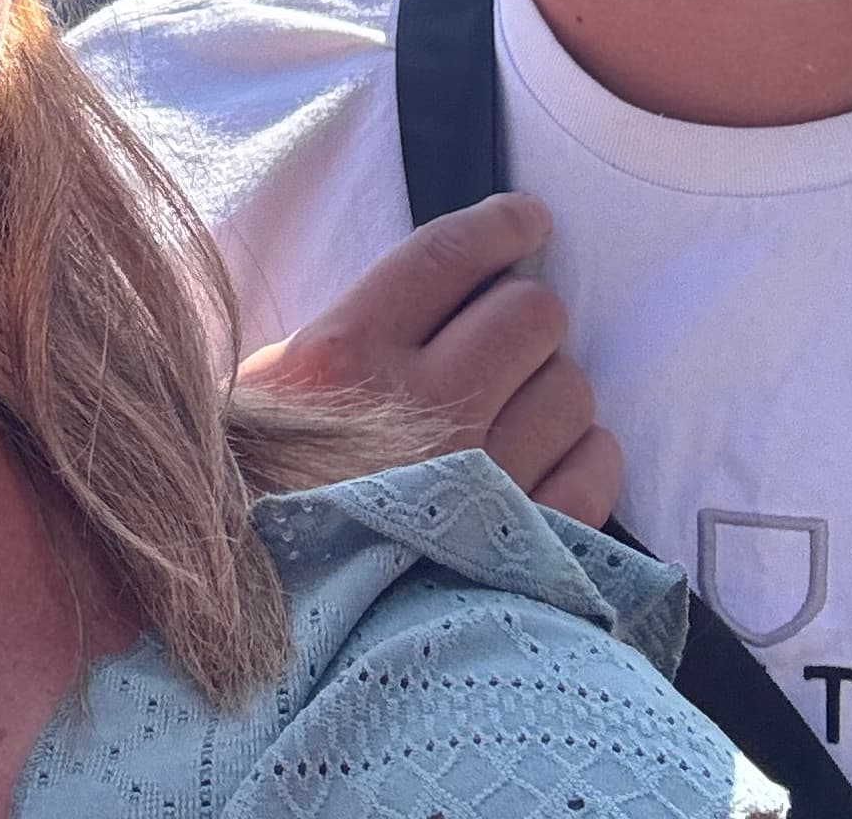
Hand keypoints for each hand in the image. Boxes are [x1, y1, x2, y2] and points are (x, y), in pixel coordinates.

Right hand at [237, 194, 620, 528]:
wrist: (266, 631)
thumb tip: (418, 296)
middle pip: (530, 313)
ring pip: (571, 387)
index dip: (501, 225)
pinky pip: (595, 468)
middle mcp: (422, 406)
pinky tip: (552, 458)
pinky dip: (585, 453)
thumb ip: (338, 338)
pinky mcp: (524, 547)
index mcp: (347, 353)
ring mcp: (480, 480)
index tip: (527, 220)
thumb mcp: (264, 396)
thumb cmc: (256, 502)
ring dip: (553, 386)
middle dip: (526, 313)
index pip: (448, 254)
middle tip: (507, 334)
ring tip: (520, 406)